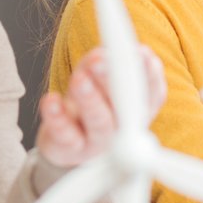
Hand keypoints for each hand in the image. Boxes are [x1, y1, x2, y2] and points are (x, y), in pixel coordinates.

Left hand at [36, 46, 166, 167]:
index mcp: (139, 110)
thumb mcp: (98, 76)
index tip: (141, 53)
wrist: (67, 143)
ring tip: (79, 78)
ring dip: (90, 99)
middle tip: (100, 61)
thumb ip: (103, 62)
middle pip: (125, 106)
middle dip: (114, 81)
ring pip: (99, 121)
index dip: (149, 73)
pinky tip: (51, 100)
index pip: (152, 92)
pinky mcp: (71, 148)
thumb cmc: (91, 101)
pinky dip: (57, 117)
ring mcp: (98, 141)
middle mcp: (123, 127)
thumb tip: (103, 55)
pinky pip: (65, 134)